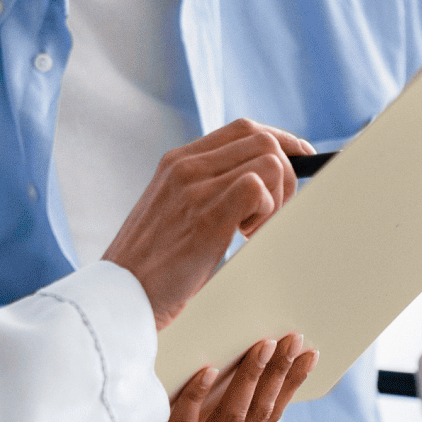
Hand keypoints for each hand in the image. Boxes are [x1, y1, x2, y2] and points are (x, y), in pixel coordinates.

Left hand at [99, 333, 316, 421]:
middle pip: (257, 414)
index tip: (309, 353)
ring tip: (263, 345)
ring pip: (230, 420)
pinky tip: (207, 369)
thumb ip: (198, 410)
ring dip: (250, 379)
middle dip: (279, 374)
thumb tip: (218, 357)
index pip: (267, 417)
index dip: (290, 386)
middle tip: (294, 338)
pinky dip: (197, 396)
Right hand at [102, 119, 313, 329]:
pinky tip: (245, 237)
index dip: (282, 140)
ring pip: (268, 160)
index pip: (243, 129)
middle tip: (273, 213)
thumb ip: (202, 189)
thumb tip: (254, 185)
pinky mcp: (206, 216)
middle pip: (263, 139)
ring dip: (278, 196)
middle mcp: (184, 166)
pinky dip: (267, 212)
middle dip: (287, 174)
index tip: (300, 160)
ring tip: (252, 229)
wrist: (121, 292)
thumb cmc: (151, 262)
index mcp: (176, 161)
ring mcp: (194, 188)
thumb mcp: (171, 210)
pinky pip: (257, 189)